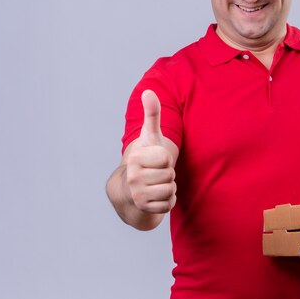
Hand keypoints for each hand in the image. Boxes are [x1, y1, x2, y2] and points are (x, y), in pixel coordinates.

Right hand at [124, 90, 176, 213]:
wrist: (129, 189)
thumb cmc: (145, 158)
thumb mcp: (149, 136)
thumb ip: (152, 114)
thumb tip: (149, 90)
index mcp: (135, 158)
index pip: (166, 158)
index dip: (165, 158)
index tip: (155, 160)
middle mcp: (133, 177)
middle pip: (170, 175)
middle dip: (168, 174)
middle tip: (156, 173)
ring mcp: (137, 194)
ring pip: (171, 190)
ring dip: (168, 188)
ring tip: (156, 184)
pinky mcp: (144, 208)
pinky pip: (169, 204)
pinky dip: (167, 201)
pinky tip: (156, 196)